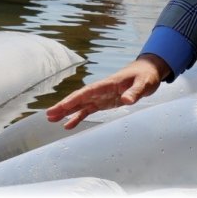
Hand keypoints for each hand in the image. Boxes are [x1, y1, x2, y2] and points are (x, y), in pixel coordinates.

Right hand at [46, 55, 168, 128]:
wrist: (147, 72)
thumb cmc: (146, 75)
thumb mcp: (144, 83)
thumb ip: (135, 92)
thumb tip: (126, 100)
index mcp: (108, 84)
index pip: (88, 92)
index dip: (74, 99)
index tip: (63, 106)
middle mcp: (101, 90)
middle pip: (79, 98)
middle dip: (64, 106)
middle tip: (49, 114)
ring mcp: (101, 96)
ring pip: (80, 104)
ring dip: (66, 111)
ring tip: (51, 119)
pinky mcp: (104, 102)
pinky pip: (87, 110)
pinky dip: (77, 117)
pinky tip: (68, 125)